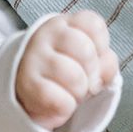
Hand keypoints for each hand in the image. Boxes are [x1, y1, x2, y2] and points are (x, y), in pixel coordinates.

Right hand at [15, 11, 118, 129]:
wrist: (30, 87)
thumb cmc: (67, 69)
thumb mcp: (89, 59)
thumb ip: (105, 61)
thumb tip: (104, 75)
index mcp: (65, 24)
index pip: (94, 25)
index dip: (102, 47)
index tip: (93, 57)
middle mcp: (47, 34)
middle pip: (86, 51)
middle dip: (92, 72)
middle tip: (83, 79)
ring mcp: (35, 57)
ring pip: (76, 78)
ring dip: (80, 92)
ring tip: (70, 91)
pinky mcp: (27, 83)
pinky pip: (61, 101)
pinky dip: (66, 107)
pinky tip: (59, 102)